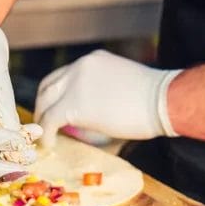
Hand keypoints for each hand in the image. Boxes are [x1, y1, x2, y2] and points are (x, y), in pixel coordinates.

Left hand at [34, 50, 182, 145]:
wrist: (162, 101)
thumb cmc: (154, 100)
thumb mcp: (121, 85)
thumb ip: (101, 92)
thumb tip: (92, 115)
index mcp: (92, 61)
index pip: (63, 76)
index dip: (56, 94)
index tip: (55, 109)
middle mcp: (79, 67)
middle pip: (47, 86)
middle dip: (43, 106)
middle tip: (44, 125)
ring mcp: (74, 85)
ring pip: (44, 103)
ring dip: (41, 121)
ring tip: (44, 137)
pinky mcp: (72, 105)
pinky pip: (49, 120)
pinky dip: (46, 134)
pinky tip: (50, 144)